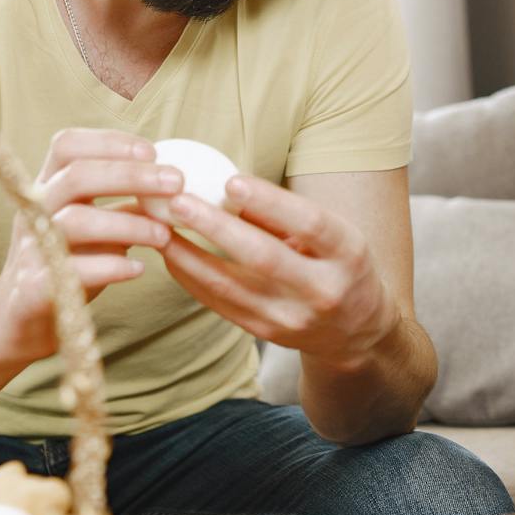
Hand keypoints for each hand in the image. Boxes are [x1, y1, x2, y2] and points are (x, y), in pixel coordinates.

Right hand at [0, 128, 181, 364]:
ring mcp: (30, 248)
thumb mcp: (92, 225)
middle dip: (131, 175)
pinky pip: (72, 271)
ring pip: (75, 221)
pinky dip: (111, 267)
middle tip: (176, 182)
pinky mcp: (32, 288)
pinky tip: (138, 269)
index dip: (109, 142)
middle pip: (76, 176)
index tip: (153, 151)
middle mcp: (34, 211)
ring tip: (164, 235)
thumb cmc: (68, 263)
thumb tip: (173, 182)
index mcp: (47, 188)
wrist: (19, 320)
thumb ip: (122, 203)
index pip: (68, 146)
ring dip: (128, 224)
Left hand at [158, 175, 399, 370]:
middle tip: (178, 201)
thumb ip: (286, 215)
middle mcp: (323, 290)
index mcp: (349, 253)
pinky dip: (191, 276)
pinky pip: (219, 303)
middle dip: (216, 228)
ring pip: (231, 286)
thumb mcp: (333, 234)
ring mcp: (292, 318)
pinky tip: (171, 253)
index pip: (310, 223)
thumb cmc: (339, 264)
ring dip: (189, 254)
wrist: (356, 331)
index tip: (231, 181)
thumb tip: (226, 186)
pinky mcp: (264, 334)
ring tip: (159, 225)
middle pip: (263, 257)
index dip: (270, 202)